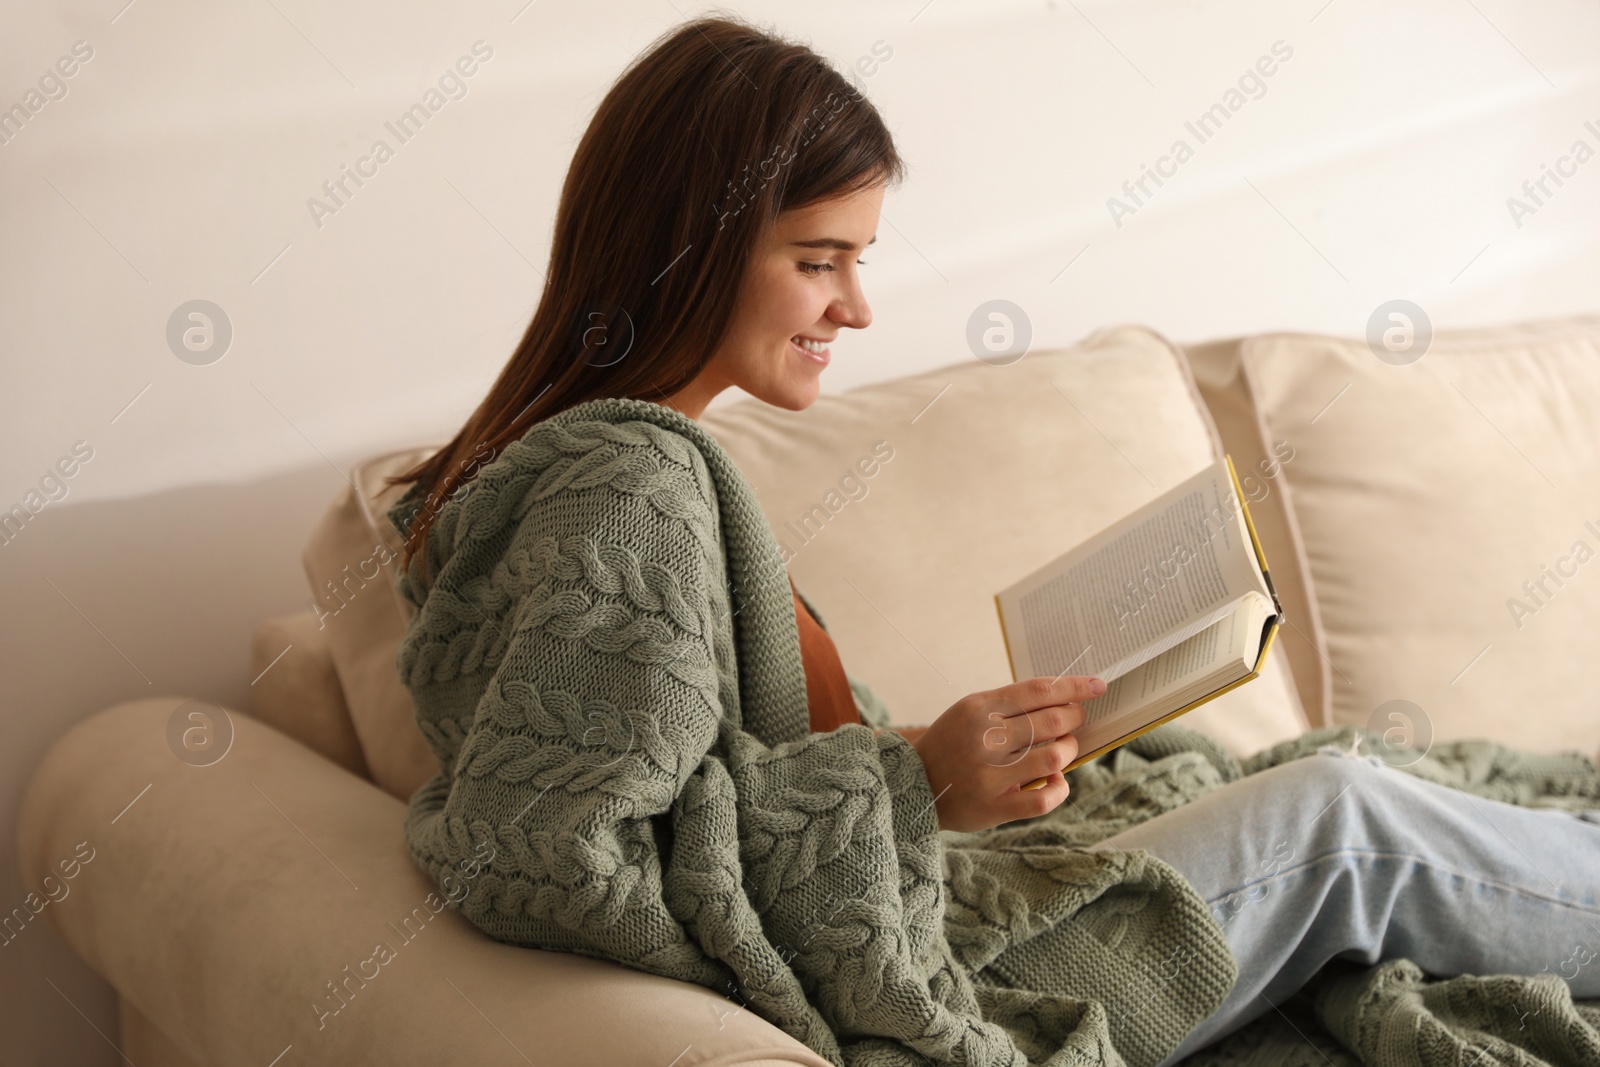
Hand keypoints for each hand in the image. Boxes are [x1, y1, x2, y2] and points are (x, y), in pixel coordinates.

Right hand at [910, 675, 1102, 832]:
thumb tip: (1065, 699)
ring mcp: (989, 775)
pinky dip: (1059, 788)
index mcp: (979, 709)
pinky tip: (1055, 781)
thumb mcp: (970, 711)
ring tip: (1065, 748)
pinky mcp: (994, 807)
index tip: (1097, 686)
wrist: (914, 783)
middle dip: (1075, 718)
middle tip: (1078, 719)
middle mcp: (983, 739)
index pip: (1039, 690)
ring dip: (1069, 750)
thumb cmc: (952, 742)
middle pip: (1051, 721)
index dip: (1074, 686)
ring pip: (1053, 757)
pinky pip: (1043, 799)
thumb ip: (1010, 705)